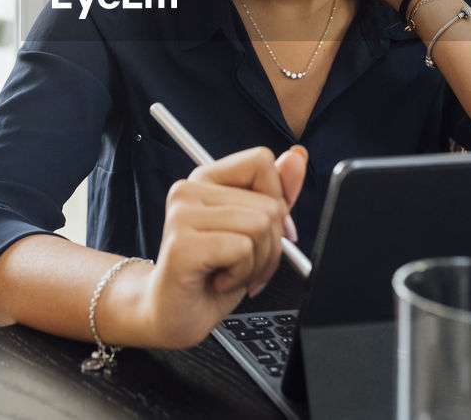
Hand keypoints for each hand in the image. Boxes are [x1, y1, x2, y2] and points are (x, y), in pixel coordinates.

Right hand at [142, 145, 307, 347]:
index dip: (276, 201)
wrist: (173, 314)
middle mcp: (189, 189)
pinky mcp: (182, 243)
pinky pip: (243, 249)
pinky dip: (241, 274)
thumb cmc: (212, 273)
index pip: (261, 161)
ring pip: (260, 226)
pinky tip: (218, 279)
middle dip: (270, 246)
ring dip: (256, 263)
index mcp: (206, 179)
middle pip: (269, 204)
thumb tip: (297, 156)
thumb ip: (277, 193)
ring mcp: (181, 214)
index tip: (262, 232)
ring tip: (230, 272)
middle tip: (242, 264)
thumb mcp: (255, 230)